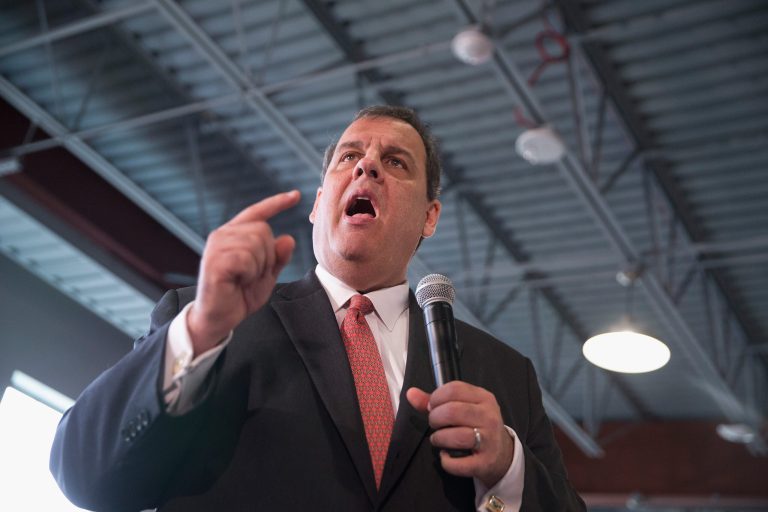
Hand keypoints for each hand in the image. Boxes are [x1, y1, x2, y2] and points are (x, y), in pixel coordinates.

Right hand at [187, 190, 300, 354]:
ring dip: (258, 266)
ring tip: (243, 279)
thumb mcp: (266, 276)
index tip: (296, 195)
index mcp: (235, 235)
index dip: (277, 203)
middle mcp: (223, 235)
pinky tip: (238, 281)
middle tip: (252, 275)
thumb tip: (288, 238)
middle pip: (263, 230)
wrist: (219, 319)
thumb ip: (277, 257)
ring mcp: (216, 246)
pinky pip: (246, 258)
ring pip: (256, 243)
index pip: (257, 213)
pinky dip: (249, 273)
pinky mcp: (214, 261)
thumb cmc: (239, 295)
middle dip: (267, 256)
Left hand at [406, 382, 513, 487]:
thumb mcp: (463, 408)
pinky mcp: (485, 462)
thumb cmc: (477, 426)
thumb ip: (436, 401)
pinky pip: (457, 463)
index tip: (433, 407)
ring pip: (455, 436)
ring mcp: (489, 440)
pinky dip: (446, 461)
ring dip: (439, 438)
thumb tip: (411, 393)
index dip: (436, 397)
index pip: (454, 389)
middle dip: (435, 418)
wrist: (502, 455)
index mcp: (484, 398)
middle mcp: (489, 416)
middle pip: (452, 411)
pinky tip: (446, 455)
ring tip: (438, 439)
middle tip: (435, 424)